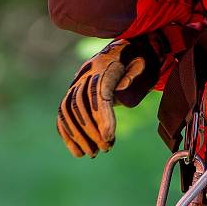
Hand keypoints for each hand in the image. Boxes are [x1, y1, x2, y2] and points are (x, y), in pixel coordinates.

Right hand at [57, 37, 162, 157]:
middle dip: (91, 131)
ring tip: (92, 154)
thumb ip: (134, 76)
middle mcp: (85, 75)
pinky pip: (63, 115)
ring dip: (78, 136)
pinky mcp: (72, 94)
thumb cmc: (136, 61)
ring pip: (68, 111)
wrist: (125, 52)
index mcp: (104, 66)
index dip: (102, 116)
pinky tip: (78, 152)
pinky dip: (68, 134)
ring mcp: (76, 84)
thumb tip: (121, 95)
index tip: (109, 137)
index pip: (98, 93)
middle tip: (105, 149)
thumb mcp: (142, 64)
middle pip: (80, 105)